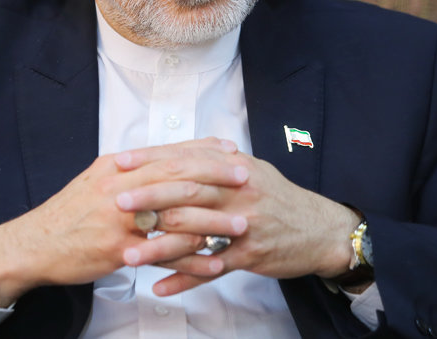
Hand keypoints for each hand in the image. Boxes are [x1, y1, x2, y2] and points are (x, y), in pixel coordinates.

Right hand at [0, 138, 248, 306]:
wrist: (35, 244)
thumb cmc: (71, 213)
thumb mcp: (98, 179)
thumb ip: (132, 169)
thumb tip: (163, 159)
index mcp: (119, 166)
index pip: (169, 152)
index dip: (203, 151)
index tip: (232, 150)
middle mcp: (121, 186)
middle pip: (178, 176)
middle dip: (216, 176)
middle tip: (247, 178)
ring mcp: (120, 219)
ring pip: (176, 216)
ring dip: (213, 221)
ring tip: (243, 225)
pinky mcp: (118, 250)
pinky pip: (164, 255)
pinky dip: (192, 260)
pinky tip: (215, 264)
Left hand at [114, 146, 360, 295]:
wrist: (320, 229)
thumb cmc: (277, 198)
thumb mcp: (251, 169)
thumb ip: (215, 159)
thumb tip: (179, 149)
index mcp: (234, 166)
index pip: (186, 157)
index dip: (152, 159)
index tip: (120, 161)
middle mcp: (239, 190)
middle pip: (187, 190)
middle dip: (148, 195)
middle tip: (116, 201)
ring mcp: (245, 223)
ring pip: (195, 232)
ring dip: (158, 245)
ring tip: (127, 253)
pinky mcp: (251, 254)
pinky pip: (212, 268)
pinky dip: (184, 279)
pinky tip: (159, 287)